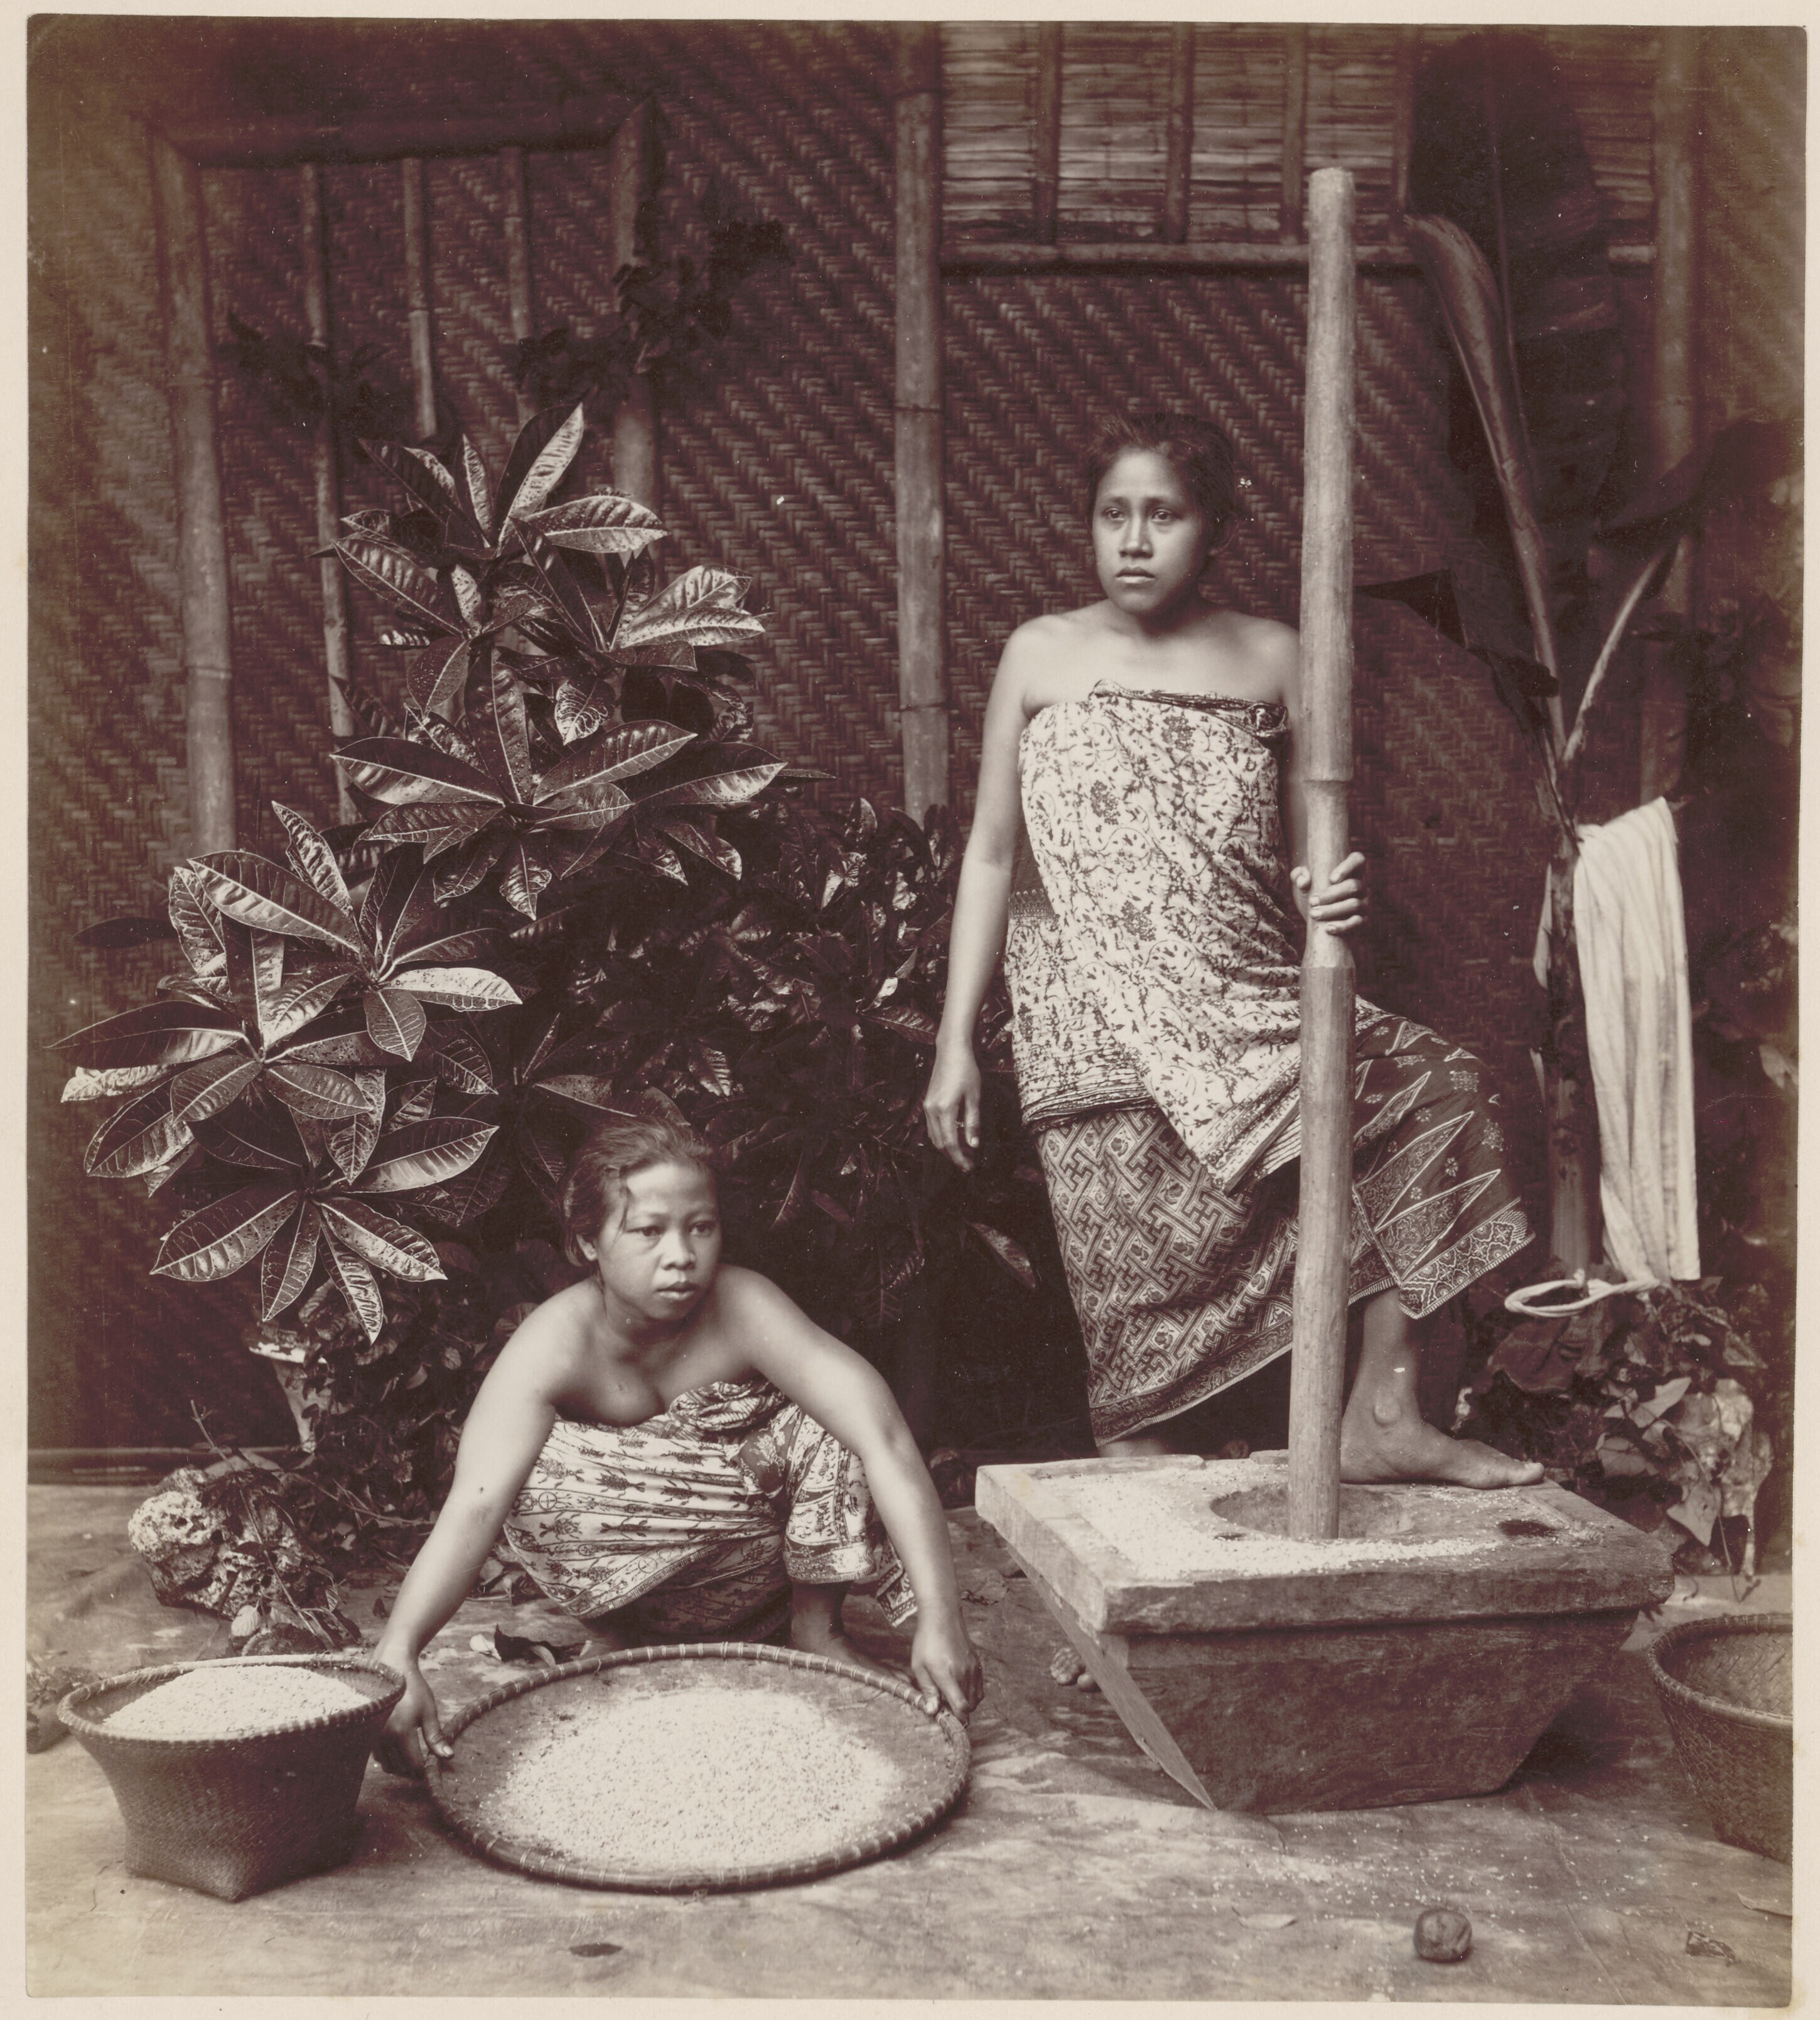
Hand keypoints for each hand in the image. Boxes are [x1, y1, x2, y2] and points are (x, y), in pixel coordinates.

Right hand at [372, 1650, 449, 1776]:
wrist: (391, 1670)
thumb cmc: (413, 1689)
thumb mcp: (429, 1712)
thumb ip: (436, 1737)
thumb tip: (448, 1757)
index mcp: (401, 1732)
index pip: (413, 1765)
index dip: (423, 1769)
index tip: (429, 1766)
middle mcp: (384, 1737)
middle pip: (399, 1768)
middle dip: (411, 1768)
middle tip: (421, 1760)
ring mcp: (372, 1737)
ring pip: (387, 1764)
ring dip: (399, 1764)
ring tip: (410, 1753)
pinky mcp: (367, 1735)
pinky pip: (378, 1756)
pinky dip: (388, 1757)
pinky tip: (398, 1746)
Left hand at [909, 1611, 983, 1720]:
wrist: (943, 1617)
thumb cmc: (927, 1641)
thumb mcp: (919, 1666)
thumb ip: (928, 1690)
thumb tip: (933, 1711)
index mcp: (947, 1675)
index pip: (961, 1706)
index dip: (957, 1718)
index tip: (948, 1718)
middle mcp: (964, 1673)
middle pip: (970, 1706)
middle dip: (959, 1711)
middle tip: (945, 1704)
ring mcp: (973, 1668)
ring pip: (977, 1699)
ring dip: (967, 1703)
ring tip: (951, 1695)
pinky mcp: (978, 1664)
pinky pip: (980, 1688)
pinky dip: (973, 1693)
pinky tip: (960, 1687)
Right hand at [923, 1045, 982, 1171]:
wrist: (951, 1051)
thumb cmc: (966, 1070)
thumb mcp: (974, 1097)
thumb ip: (973, 1122)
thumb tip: (974, 1145)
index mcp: (944, 1109)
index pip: (950, 1142)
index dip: (960, 1157)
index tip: (970, 1167)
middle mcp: (931, 1110)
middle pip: (940, 1143)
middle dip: (953, 1156)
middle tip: (968, 1163)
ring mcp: (927, 1107)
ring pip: (934, 1136)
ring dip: (947, 1148)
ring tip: (964, 1153)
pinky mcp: (927, 1103)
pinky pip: (932, 1127)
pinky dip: (942, 1137)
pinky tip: (955, 1138)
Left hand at [1292, 850, 1366, 935]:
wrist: (1317, 915)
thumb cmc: (1312, 891)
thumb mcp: (1303, 882)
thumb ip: (1299, 875)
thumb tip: (1304, 880)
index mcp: (1352, 869)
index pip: (1358, 860)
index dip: (1348, 867)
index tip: (1331, 879)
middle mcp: (1362, 884)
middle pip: (1353, 886)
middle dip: (1331, 894)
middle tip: (1312, 901)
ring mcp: (1364, 902)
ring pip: (1354, 904)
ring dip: (1333, 910)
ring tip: (1314, 914)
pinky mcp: (1363, 919)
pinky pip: (1358, 922)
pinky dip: (1343, 926)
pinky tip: (1328, 928)